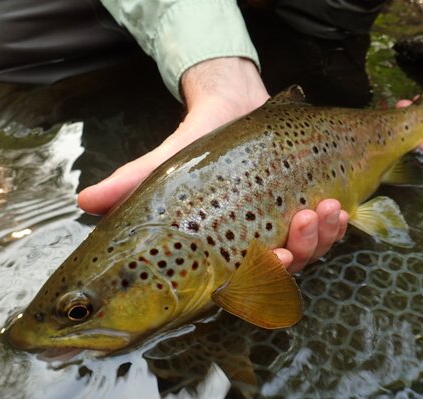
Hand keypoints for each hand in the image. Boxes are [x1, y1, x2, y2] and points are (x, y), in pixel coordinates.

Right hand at [77, 57, 348, 270]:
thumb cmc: (199, 143)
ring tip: (323, 208)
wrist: (233, 107)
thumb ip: (131, 185)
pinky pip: (330, 227)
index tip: (274, 261)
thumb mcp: (166, 164)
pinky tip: (338, 205)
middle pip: (288, 269)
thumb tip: (84, 202)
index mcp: (224, 248)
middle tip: (301, 225)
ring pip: (314, 250)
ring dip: (323, 235)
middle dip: (302, 251)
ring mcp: (287, 228)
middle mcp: (258, 244)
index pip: (244, 278)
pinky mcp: (308, 205)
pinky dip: (337, 221)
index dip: (262, 279)